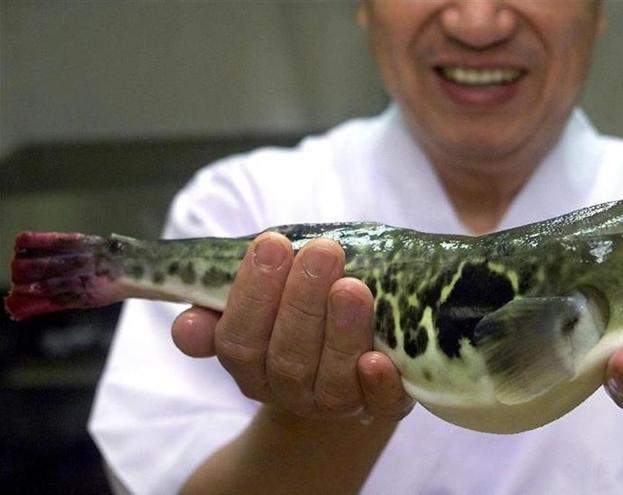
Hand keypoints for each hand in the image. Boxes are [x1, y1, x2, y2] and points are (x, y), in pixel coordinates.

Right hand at [170, 233, 412, 422]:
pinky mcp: (382, 407)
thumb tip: (186, 326)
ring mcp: (336, 403)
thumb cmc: (305, 308)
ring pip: (332, 380)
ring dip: (342, 332)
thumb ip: (222, 303)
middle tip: (322, 252)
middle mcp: (290, 390)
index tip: (273, 244)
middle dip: (303, 302)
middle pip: (286, 358)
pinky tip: (379, 358)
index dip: (252, 295)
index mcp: (251, 363)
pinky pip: (380, 404)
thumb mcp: (263, 299)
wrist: (358, 354)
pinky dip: (379, 384)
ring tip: (352, 288)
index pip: (239, 340)